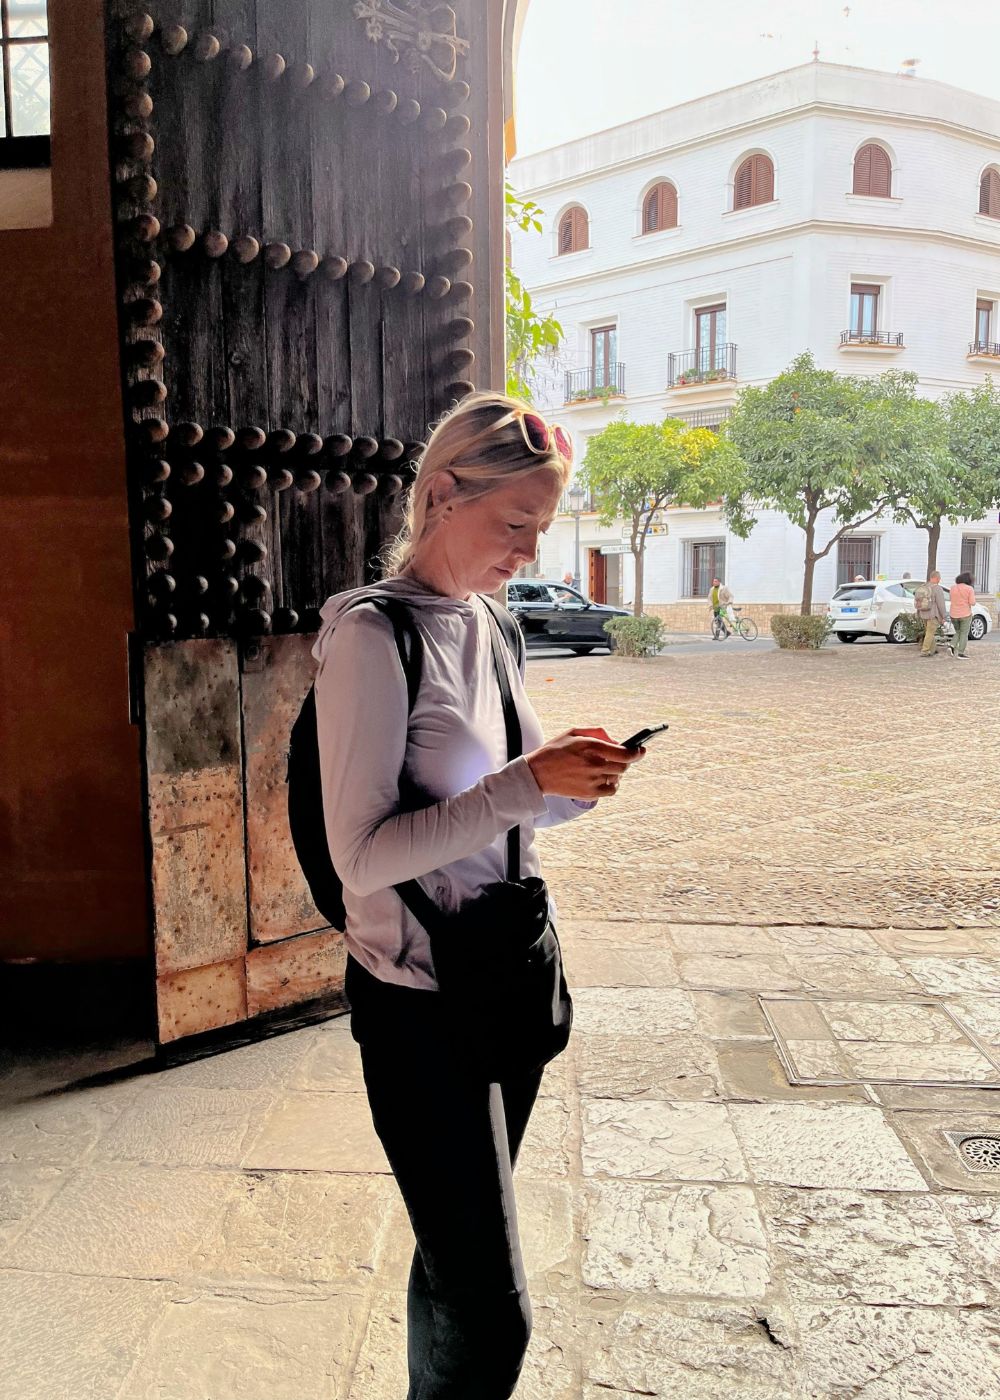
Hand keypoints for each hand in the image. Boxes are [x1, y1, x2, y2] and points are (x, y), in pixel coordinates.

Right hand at [525, 727, 644, 799]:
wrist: (537, 773)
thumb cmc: (555, 750)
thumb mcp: (574, 732)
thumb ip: (598, 732)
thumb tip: (616, 741)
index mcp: (592, 747)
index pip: (625, 753)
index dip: (637, 752)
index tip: (642, 750)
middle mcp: (595, 764)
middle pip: (624, 766)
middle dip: (626, 761)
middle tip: (621, 758)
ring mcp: (593, 780)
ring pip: (618, 777)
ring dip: (617, 772)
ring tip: (607, 768)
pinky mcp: (589, 793)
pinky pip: (611, 790)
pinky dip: (612, 784)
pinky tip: (606, 779)